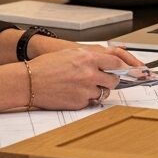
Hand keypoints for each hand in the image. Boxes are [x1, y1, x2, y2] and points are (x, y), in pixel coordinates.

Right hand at [28, 45, 145, 109]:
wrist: (29, 81)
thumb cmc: (46, 66)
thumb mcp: (70, 55)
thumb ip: (90, 58)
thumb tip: (107, 62)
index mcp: (87, 58)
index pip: (116, 63)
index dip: (123, 68)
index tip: (129, 70)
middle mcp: (89, 73)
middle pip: (113, 80)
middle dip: (110, 81)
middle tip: (103, 80)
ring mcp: (85, 89)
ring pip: (103, 93)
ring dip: (98, 90)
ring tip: (82, 86)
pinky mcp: (79, 102)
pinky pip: (91, 102)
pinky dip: (86, 99)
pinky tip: (73, 93)